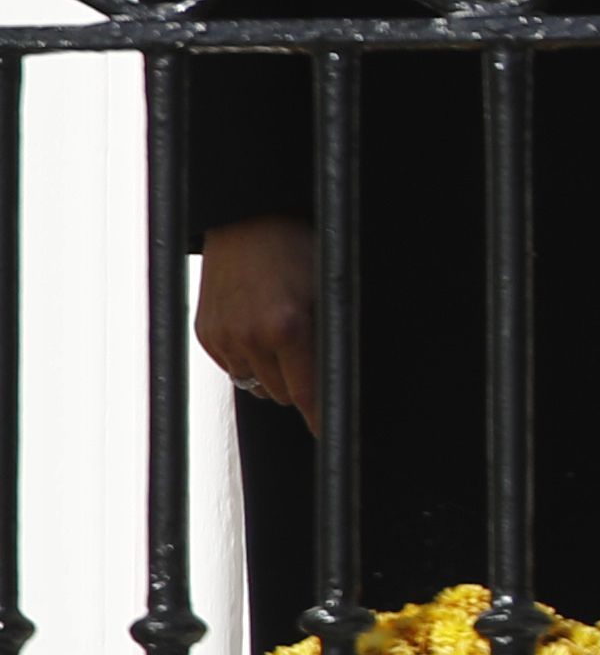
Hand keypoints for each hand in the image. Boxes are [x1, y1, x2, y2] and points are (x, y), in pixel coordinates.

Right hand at [197, 214, 318, 426]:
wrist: (249, 219)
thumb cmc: (299, 248)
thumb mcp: (327, 290)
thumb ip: (329, 338)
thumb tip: (337, 380)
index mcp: (288, 327)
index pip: (309, 393)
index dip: (322, 417)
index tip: (330, 434)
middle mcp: (251, 337)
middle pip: (284, 394)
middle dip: (301, 381)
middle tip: (309, 349)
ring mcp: (223, 338)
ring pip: (258, 384)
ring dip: (274, 371)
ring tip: (283, 332)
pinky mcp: (206, 335)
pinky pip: (234, 367)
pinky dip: (250, 358)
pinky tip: (259, 327)